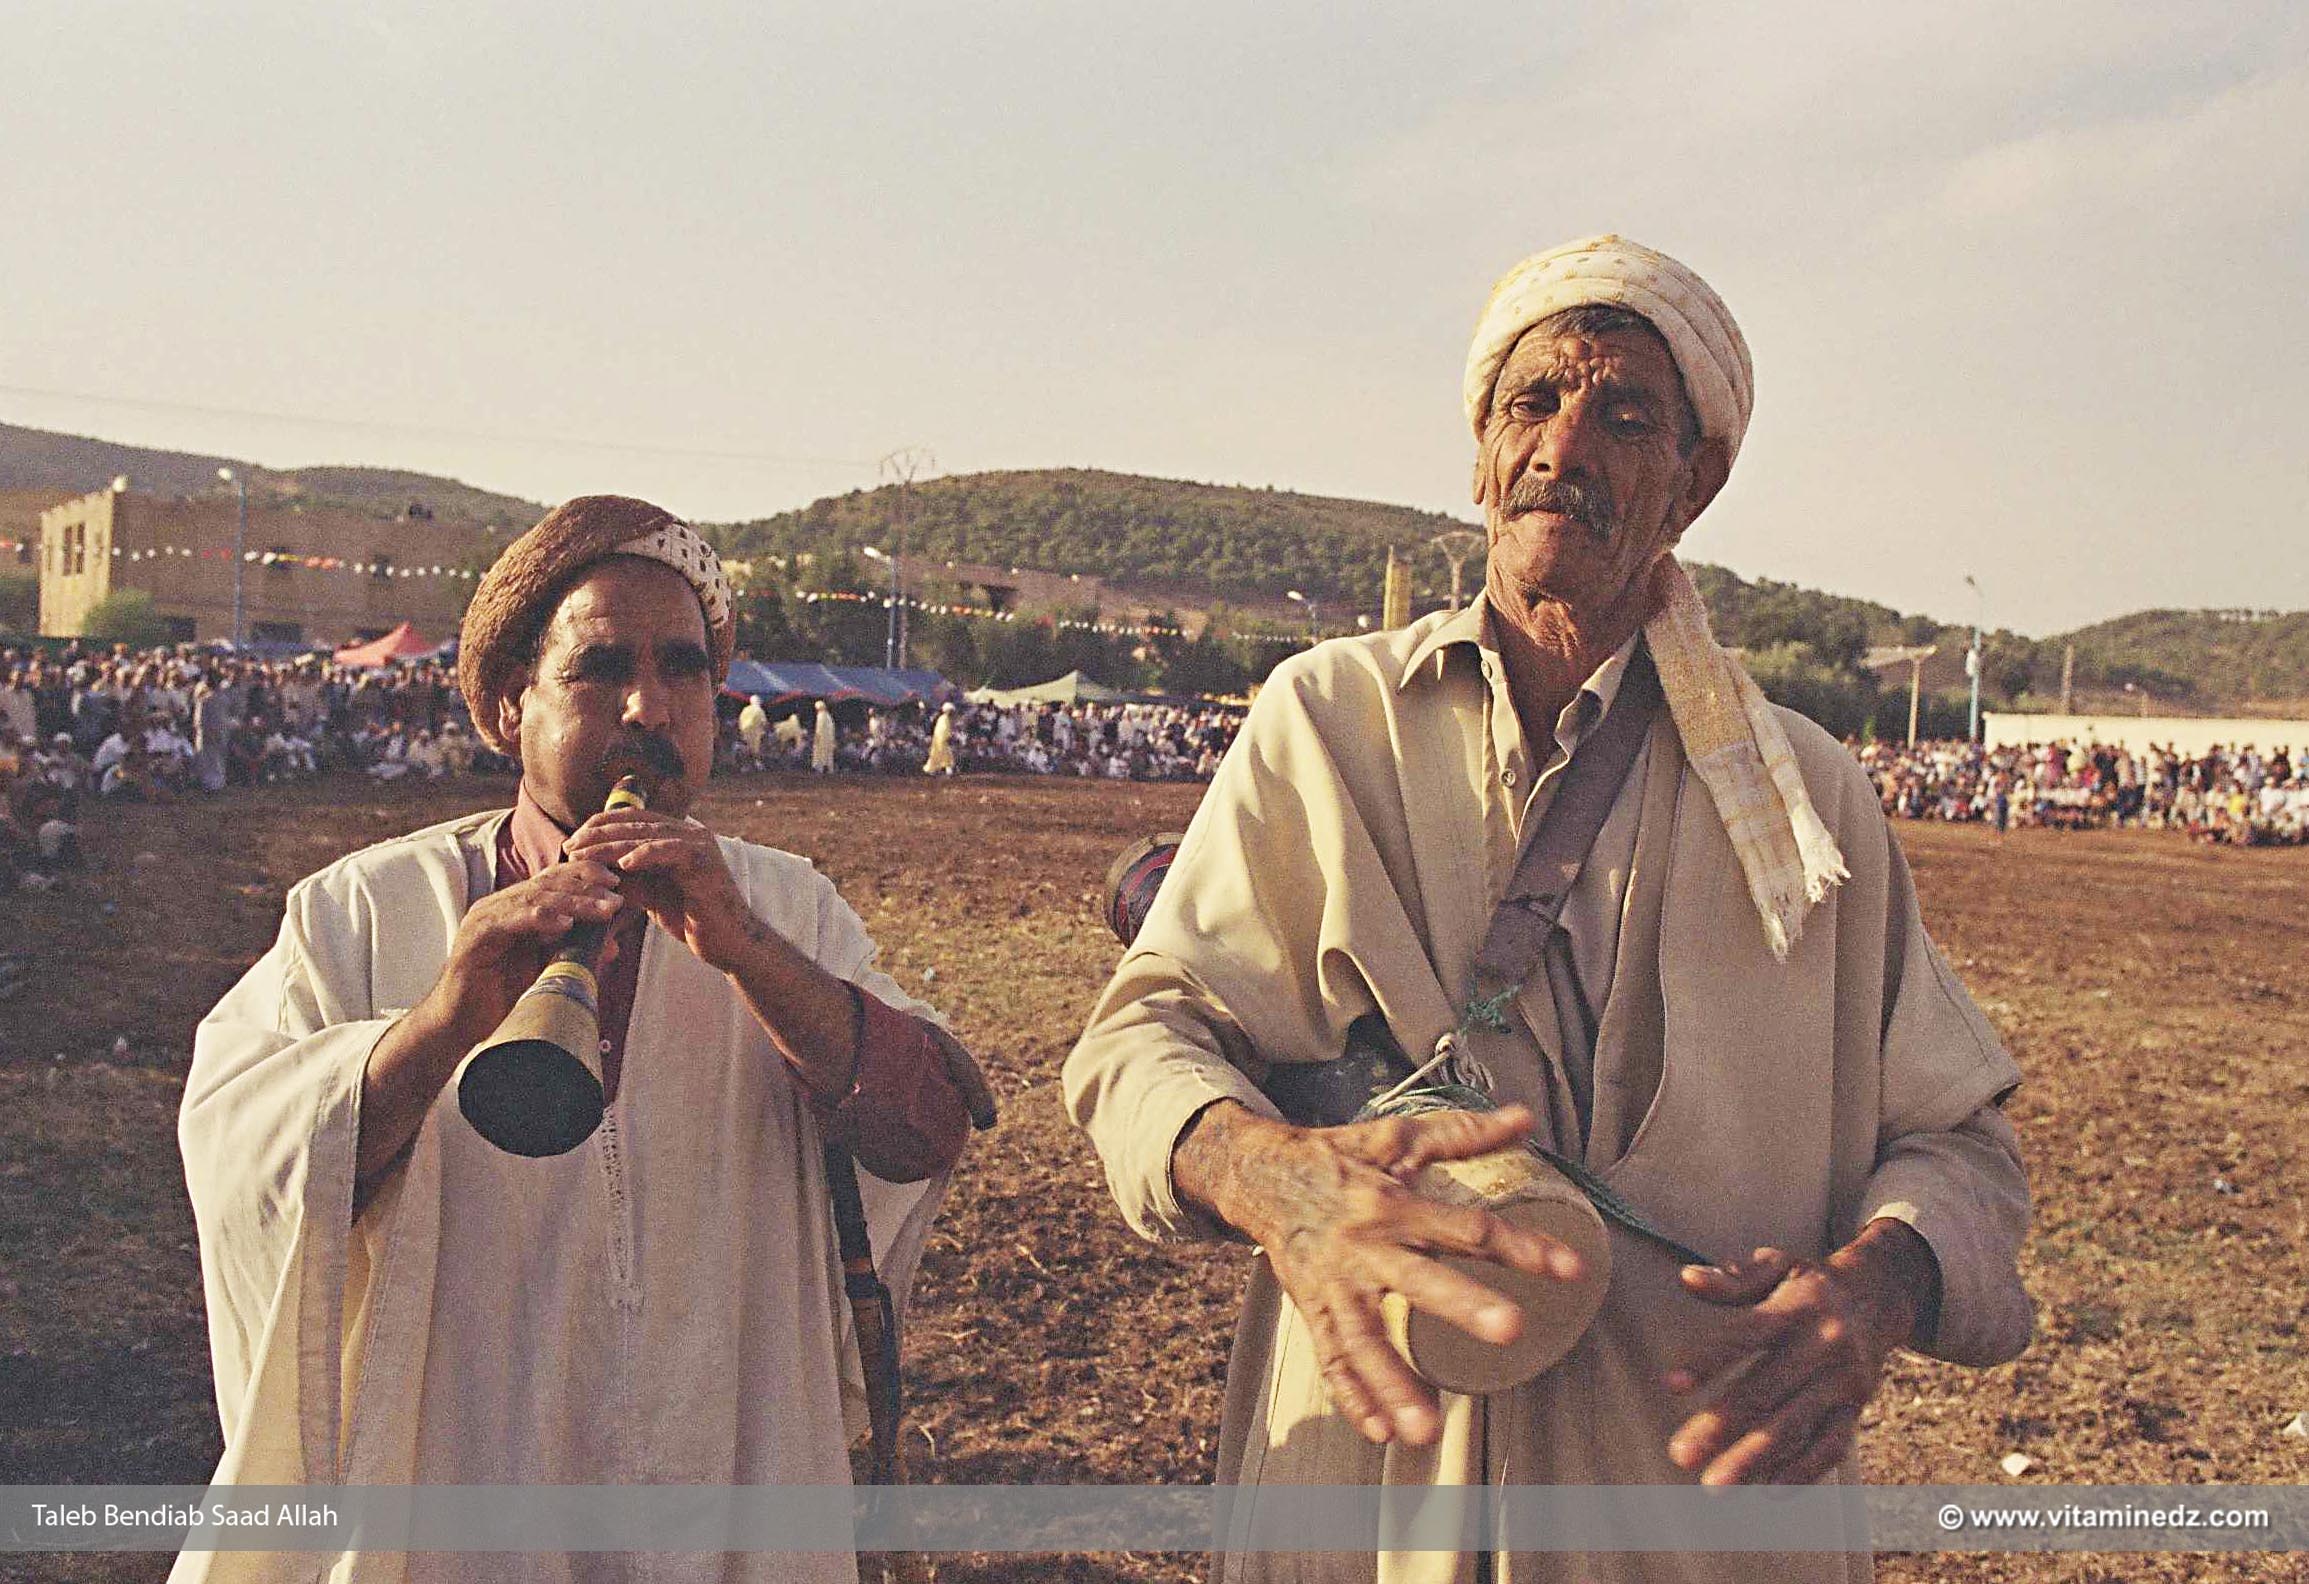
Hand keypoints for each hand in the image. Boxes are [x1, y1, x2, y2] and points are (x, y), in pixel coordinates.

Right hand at [431, 860, 624, 1041]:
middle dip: (586, 887)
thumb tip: (612, 945)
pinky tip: (565, 924)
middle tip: (616, 896)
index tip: (617, 883)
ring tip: (603, 909)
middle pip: (547, 884)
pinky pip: (510, 920)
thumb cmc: (502, 998)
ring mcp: (485, 918)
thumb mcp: (545, 969)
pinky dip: (540, 918)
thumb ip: (573, 952)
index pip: (553, 881)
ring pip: (534, 898)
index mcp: (515, 908)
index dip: (585, 877)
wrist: (461, 1025)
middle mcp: (499, 906)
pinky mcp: (475, 937)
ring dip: (573, 902)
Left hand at [562, 806, 755, 971]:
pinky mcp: (705, 862)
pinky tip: (623, 863)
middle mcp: (690, 834)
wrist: (730, 944)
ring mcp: (700, 845)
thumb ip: (630, 880)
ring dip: (612, 844)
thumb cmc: (693, 921)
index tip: (573, 842)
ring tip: (584, 854)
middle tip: (570, 845)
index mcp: (678, 837)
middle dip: (599, 834)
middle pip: (637, 824)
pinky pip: (670, 851)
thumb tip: (596, 871)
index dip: (601, 827)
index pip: (634, 821)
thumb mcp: (652, 897)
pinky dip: (646, 854)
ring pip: (648, 836)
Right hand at [1179, 1101, 1586, 1446]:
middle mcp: (1365, 1246)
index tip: (1572, 1270)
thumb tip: (1525, 1119)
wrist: (1257, 1174)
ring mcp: (1335, 1284)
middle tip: (1510, 1330)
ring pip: (1365, 1339)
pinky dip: (1351, 1397)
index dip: (1523, 1246)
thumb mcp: (1395, 1138)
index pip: (1470, 1226)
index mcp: (1394, 1203)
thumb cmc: (1337, 1157)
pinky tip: (1379, 1432)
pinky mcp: (1312, 1309)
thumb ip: (1462, 1134)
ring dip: (1393, 1384)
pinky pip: (1331, 1358)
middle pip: (1420, 1279)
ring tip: (1425, 1428)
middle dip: (1463, 1305)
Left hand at [1663, 1221, 1938, 1485]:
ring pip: (1795, 1426)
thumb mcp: (1777, 1264)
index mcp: (1797, 1307)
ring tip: (1716, 1486)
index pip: (1746, 1335)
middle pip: (1766, 1391)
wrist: (1879, 1297)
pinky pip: (1830, 1445)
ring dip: (1754, 1459)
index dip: (1709, 1360)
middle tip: (1681, 1455)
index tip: (1671, 1385)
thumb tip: (1687, 1278)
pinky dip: (1801, 1472)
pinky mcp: (1856, 1408)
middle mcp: (1823, 1345)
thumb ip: (1733, 1277)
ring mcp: (1843, 1381)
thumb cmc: (1810, 1283)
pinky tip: (1767, 1492)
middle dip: (1722, 1426)